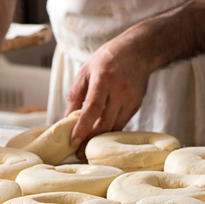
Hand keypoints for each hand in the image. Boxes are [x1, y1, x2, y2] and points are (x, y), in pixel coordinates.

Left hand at [64, 37, 151, 159]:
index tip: (73, 141)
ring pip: (115, 127)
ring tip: (87, 148)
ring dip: (100, 140)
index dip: (83, 127)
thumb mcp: (85, 71)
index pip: (92, 109)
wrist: (138, 50)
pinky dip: (110, 131)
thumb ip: (75, 96)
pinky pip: (122, 123)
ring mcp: (131, 99)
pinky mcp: (137, 104)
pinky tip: (101, 136)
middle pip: (105, 123)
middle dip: (90, 140)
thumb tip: (66, 119)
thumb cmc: (107, 59)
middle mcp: (120, 90)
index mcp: (104, 80)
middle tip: (78, 153)